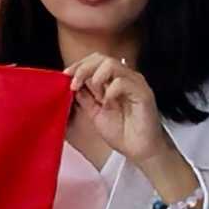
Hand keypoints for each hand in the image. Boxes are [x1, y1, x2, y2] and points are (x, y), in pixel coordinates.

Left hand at [66, 54, 198, 200]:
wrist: (138, 150)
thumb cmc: (121, 132)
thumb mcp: (95, 112)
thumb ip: (85, 97)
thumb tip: (71, 84)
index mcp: (113, 80)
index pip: (95, 60)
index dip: (79, 65)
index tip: (65, 75)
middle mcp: (125, 78)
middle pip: (102, 58)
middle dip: (83, 68)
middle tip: (74, 83)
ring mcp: (135, 83)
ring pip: (112, 64)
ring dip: (96, 77)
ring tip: (96, 96)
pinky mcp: (143, 93)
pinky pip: (123, 82)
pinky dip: (110, 90)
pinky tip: (108, 103)